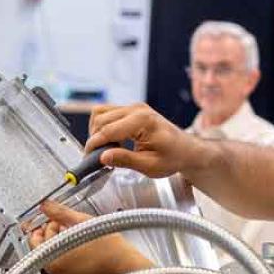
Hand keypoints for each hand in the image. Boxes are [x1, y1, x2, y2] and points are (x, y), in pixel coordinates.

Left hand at [27, 200, 149, 273]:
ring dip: (60, 244)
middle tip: (64, 223)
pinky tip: (80, 247)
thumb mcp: (82, 223)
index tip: (49, 219)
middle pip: (44, 248)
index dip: (41, 226)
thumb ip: (60, 212)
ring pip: (54, 257)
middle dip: (52, 234)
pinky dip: (68, 256)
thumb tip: (46, 205)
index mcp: (52, 261)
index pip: (34, 241)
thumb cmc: (110, 250)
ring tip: (75, 234)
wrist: (127, 268)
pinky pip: (63, 267)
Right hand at [86, 104, 204, 178]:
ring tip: (105, 148)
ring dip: (97, 131)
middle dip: (94, 139)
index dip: (94, 145)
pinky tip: (111, 141)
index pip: (107, 130)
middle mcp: (136, 109)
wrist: (186, 150)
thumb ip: (125, 160)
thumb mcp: (149, 165)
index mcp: (142, 121)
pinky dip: (103, 126)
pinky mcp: (131, 110)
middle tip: (98, 157)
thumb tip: (102, 157)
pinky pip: (108, 113)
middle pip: (100, 119)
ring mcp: (134, 107)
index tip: (87, 158)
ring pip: (101, 113)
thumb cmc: (172, 157)